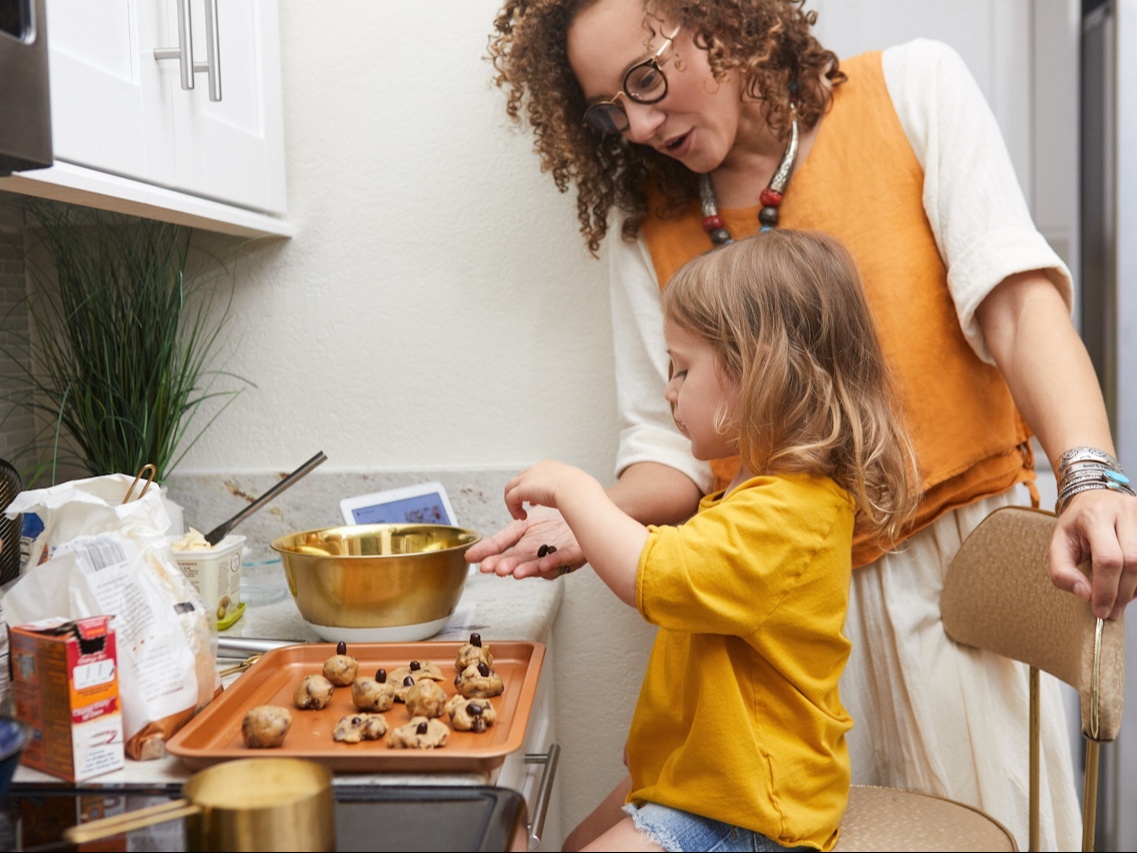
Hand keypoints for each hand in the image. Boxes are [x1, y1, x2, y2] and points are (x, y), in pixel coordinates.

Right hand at [464, 505, 584, 579]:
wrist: (580, 508)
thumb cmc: (553, 520)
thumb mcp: (522, 526)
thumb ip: (502, 540)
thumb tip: (474, 551)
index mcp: (525, 547)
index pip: (505, 552)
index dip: (490, 557)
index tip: (474, 561)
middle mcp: (539, 554)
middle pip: (520, 562)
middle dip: (506, 566)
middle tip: (494, 568)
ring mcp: (556, 555)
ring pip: (539, 566)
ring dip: (526, 570)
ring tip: (513, 572)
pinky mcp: (573, 553)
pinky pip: (563, 560)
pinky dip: (552, 563)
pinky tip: (543, 565)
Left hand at [504, 459, 587, 519]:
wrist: (576, 490)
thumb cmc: (581, 490)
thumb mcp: (574, 486)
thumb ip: (570, 489)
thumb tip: (577, 496)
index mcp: (549, 466)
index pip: (534, 474)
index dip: (532, 487)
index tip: (535, 500)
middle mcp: (536, 469)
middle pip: (520, 479)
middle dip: (521, 493)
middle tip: (526, 507)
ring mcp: (528, 477)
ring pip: (510, 488)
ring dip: (513, 502)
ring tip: (520, 515)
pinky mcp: (522, 488)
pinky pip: (510, 498)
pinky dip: (513, 509)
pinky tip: (521, 517)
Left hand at [1049, 489, 1136, 619]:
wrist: (1094, 498)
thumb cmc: (1076, 525)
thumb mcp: (1058, 544)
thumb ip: (1062, 572)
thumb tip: (1085, 594)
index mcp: (1095, 516)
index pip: (1108, 559)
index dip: (1106, 590)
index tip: (1100, 610)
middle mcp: (1123, 511)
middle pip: (1133, 562)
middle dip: (1122, 593)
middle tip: (1112, 611)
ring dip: (1134, 589)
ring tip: (1120, 598)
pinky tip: (1130, 585)